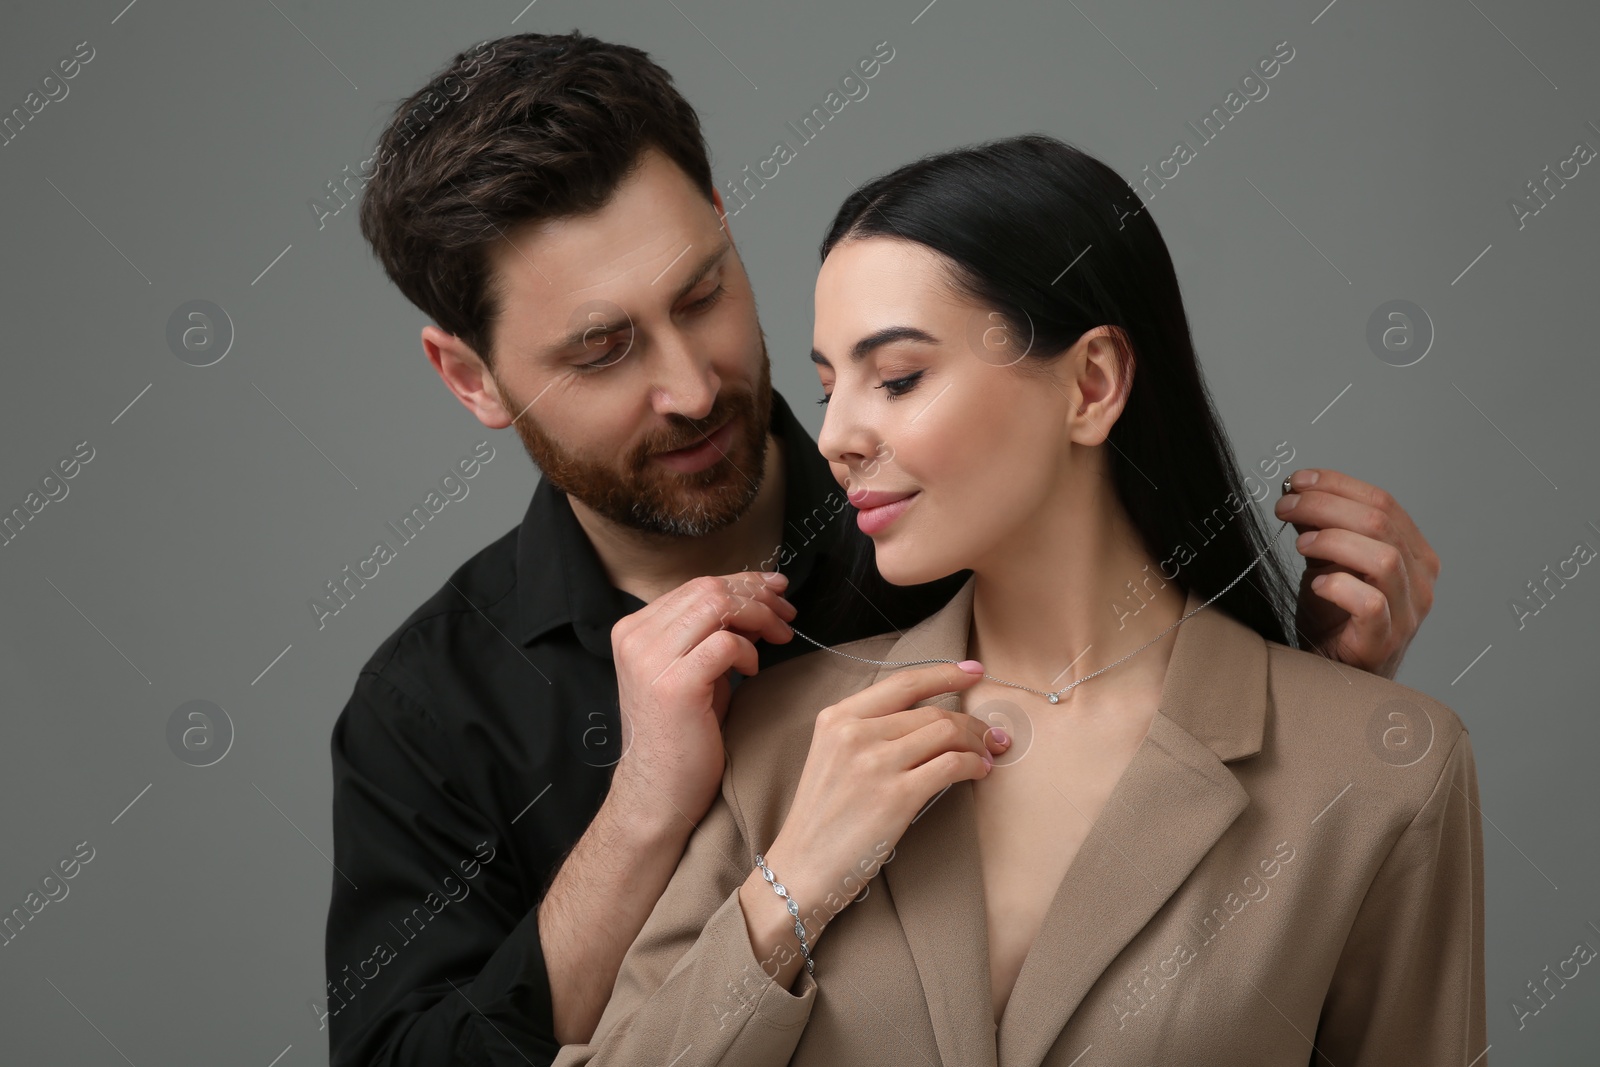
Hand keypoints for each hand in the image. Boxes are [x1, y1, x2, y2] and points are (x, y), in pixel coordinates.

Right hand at [609, 571, 796, 828]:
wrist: (659, 793)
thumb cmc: (682, 735)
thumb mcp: (693, 671)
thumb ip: (712, 633)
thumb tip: (756, 601)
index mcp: (634, 630)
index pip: (697, 585)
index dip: (743, 583)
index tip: (776, 592)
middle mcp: (636, 638)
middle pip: (710, 588)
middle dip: (758, 596)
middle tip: (787, 615)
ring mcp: (651, 659)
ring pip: (718, 605)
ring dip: (760, 617)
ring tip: (780, 637)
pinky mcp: (675, 685)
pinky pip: (726, 643)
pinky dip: (748, 651)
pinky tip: (752, 671)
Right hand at [748, 661, 1009, 955]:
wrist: (801, 867)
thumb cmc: (822, 817)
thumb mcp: (832, 757)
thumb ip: (868, 731)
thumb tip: (930, 720)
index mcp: (837, 718)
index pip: (902, 684)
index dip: (944, 673)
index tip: (973, 672)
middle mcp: (854, 733)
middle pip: (931, 712)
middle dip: (971, 721)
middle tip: (991, 733)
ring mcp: (875, 764)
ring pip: (946, 733)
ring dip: (976, 742)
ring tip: (987, 754)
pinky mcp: (896, 796)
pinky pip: (950, 766)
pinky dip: (972, 765)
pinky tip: (977, 771)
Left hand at [1275, 469, 1439, 679]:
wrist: (1336, 671)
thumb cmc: (1336, 618)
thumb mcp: (1328, 563)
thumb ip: (1321, 529)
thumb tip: (1298, 491)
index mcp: (1413, 552)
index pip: (1383, 502)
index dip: (1337, 485)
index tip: (1298, 481)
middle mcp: (1420, 578)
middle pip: (1379, 522)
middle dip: (1324, 506)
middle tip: (1286, 507)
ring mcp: (1408, 611)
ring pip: (1382, 557)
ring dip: (1333, 541)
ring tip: (1301, 545)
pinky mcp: (1386, 639)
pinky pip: (1371, 603)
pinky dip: (1340, 586)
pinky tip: (1317, 585)